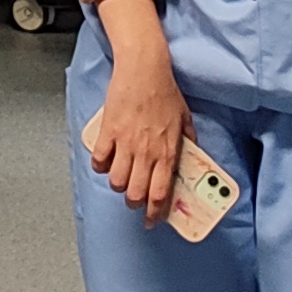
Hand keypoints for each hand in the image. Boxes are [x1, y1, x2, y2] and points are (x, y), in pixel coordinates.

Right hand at [82, 44, 190, 223]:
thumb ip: (188, 139)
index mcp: (167, 152)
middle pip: (136, 194)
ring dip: (118, 185)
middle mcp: (146, 152)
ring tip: (121, 178)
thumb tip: (192, 151)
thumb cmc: (164, 90)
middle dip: (134, 203)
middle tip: (134, 199)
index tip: (152, 221)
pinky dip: (100, 166)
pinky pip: (99, 160)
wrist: (144, 70)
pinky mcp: (108, 132)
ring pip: (116, 181)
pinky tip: (105, 161)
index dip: (155, 213)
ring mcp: (125, 143)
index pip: (160, 193)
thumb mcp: (184, 117)